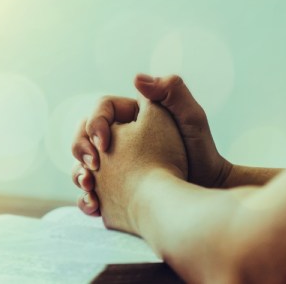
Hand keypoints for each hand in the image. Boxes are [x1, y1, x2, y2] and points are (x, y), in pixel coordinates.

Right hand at [72, 74, 231, 215]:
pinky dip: (86, 198)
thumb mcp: (191, 117)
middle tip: (92, 167)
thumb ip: (171, 90)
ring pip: (82, 163)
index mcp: (130, 116)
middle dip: (80, 149)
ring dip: (78, 174)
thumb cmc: (202, 151)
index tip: (104, 144)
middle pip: (83, 135)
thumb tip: (135, 79)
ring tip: (89, 187)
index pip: (101, 110)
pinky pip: (90, 190)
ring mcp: (112, 163)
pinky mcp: (111, 187)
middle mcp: (117, 138)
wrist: (206, 188)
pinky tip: (93, 206)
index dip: (95, 123)